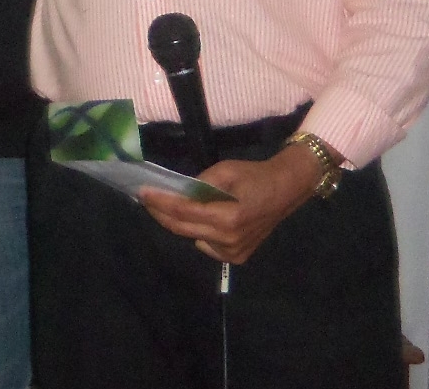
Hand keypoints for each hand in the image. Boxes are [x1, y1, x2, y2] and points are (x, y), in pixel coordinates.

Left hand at [138, 143, 324, 263]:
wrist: (286, 191)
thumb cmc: (255, 176)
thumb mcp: (226, 170)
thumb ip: (199, 183)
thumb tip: (176, 192)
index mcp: (228, 217)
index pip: (183, 211)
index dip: (160, 202)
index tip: (142, 193)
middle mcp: (228, 239)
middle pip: (182, 228)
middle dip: (161, 213)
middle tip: (147, 199)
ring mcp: (233, 251)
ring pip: (192, 237)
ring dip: (181, 223)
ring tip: (176, 206)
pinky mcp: (236, 257)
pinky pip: (206, 245)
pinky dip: (200, 232)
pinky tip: (208, 221)